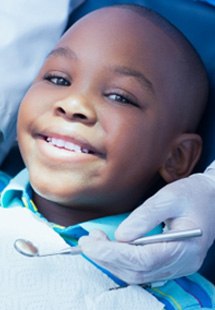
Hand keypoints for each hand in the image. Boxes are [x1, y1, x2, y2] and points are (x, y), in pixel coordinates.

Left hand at [79, 166, 214, 283]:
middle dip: (107, 258)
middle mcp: (182, 263)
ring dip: (112, 261)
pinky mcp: (170, 263)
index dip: (113, 253)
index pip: (143, 260)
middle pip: (138, 272)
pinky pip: (142, 271)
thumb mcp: (169, 198)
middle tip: (88, 241)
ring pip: (138, 275)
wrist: (210, 198)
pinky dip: (122, 262)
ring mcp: (177, 266)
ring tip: (95, 243)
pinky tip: (110, 249)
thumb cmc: (192, 195)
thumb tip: (120, 235)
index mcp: (185, 247)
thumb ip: (145, 217)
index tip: (91, 242)